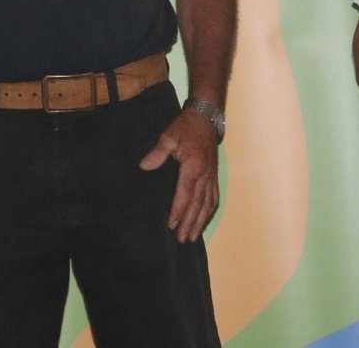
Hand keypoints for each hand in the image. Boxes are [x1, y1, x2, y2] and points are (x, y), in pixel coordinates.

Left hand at [139, 110, 219, 242]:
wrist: (206, 118)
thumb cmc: (186, 127)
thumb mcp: (169, 136)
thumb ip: (158, 153)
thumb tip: (145, 166)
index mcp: (193, 167)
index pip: (185, 193)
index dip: (178, 210)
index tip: (171, 224)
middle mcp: (205, 175)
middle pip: (197, 204)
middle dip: (190, 223)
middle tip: (182, 239)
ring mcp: (211, 176)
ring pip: (207, 204)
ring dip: (200, 221)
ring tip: (193, 236)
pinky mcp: (214, 175)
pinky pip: (214, 197)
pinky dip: (209, 211)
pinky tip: (204, 220)